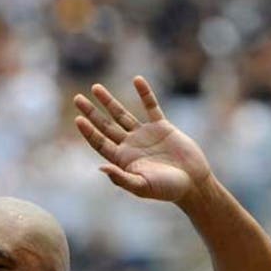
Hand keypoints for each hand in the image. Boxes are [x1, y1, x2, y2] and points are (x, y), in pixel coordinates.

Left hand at [73, 76, 211, 203]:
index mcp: (122, 159)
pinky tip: (137, 80)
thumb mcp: (142, 186)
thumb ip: (121, 178)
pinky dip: (145, 93)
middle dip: (91, 112)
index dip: (89, 132)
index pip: (100, 142)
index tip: (78, 119)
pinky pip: (151, 106)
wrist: (193, 183)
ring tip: (95, 87)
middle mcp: (130, 145)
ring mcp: (145, 134)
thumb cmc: (167, 190)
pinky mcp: (162, 127)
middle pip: (105, 125)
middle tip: (77, 98)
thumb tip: (100, 168)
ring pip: (122, 114)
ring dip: (109, 101)